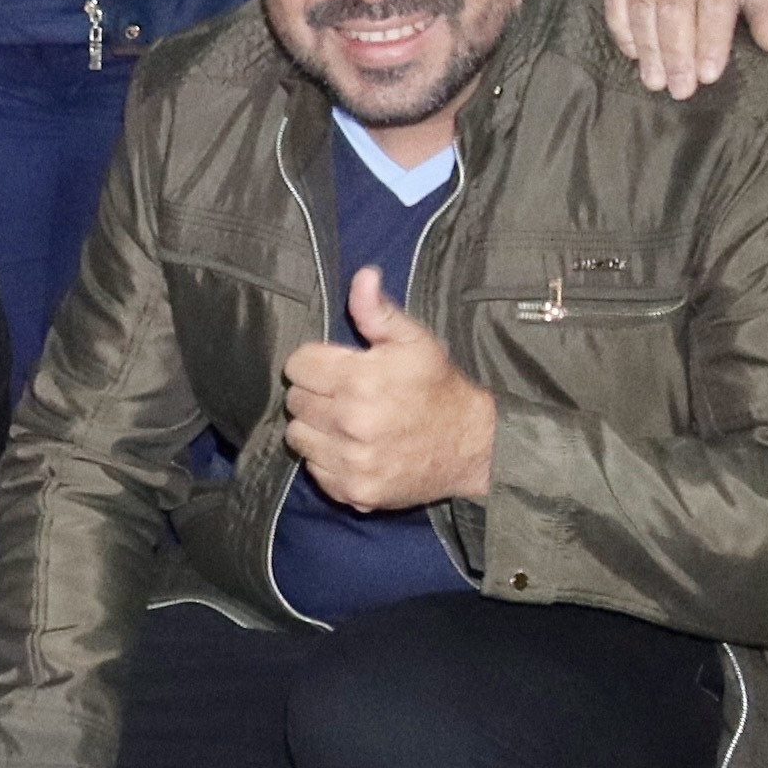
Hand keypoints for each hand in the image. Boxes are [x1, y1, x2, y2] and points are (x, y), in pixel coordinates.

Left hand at [281, 267, 498, 511]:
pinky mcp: (352, 491)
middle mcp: (351, 423)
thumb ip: (378, 311)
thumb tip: (361, 277)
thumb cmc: (438, 388)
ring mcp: (351, 461)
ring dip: (315, 427)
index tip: (334, 367)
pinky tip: (354, 448)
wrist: (473, 446)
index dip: (314, 362)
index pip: (297, 365)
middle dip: (315, 393)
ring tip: (346, 421)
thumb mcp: (415, 341)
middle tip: (344, 394)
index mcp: (360, 381)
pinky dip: (327, 459)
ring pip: (297, 436)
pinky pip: (314, 469)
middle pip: (295, 401)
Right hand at [603, 0, 767, 100]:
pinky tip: (635, 55)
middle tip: (680, 89)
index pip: (714, 0)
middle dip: (676, 53)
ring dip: (649, 49)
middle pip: (674, 6)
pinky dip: (623, 29)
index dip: (710, 41)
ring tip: (656, 81)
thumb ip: (767, 12)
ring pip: (643, 5)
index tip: (708, 77)